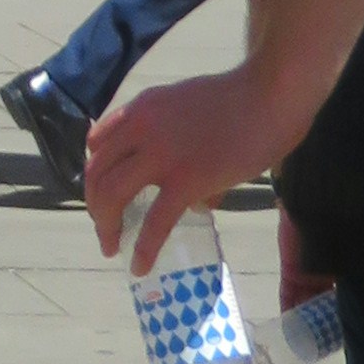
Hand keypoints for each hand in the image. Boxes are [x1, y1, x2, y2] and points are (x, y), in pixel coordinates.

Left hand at [86, 54, 283, 273]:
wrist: (267, 96)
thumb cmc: (239, 102)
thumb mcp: (188, 110)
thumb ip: (180, 146)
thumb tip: (197, 202)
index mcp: (141, 108)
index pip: (98, 142)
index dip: (96, 174)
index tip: (105, 194)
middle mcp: (141, 128)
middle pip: (98, 172)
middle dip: (95, 206)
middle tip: (105, 229)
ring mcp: (162, 154)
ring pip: (113, 194)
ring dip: (106, 226)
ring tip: (112, 247)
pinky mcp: (188, 180)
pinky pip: (156, 222)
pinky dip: (143, 249)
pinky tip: (139, 266)